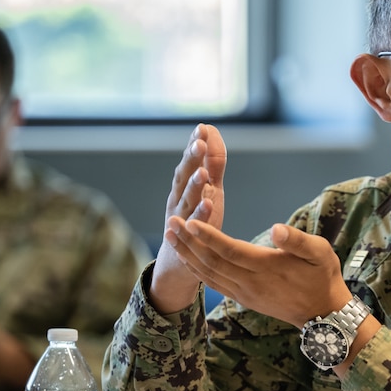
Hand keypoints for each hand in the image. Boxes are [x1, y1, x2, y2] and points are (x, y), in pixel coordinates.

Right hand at [151, 123, 227, 312]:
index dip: (193, 147)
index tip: (201, 129)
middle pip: (183, 178)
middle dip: (191, 160)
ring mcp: (181, 220)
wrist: (179, 262)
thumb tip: (211, 130)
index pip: (188, 163)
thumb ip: (212, 163)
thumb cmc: (196, 220)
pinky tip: (208, 205)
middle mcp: (178, 201)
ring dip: (193, 186)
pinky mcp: (188, 240)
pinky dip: (199, 215)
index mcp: (184, 187)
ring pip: (187, 201)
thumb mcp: (208, 189)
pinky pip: (194, 226)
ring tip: (202, 173)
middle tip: (199, 143)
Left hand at [167, 221, 350, 328]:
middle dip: (189, 241)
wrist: (323, 314)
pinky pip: (214, 284)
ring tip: (170, 236)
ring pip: (209, 274)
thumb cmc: (323, 277)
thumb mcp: (321, 253)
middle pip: (212, 261)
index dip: (208, 236)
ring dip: (187, 254)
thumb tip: (275, 229)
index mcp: (267, 267)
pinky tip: (187, 258)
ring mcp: (245, 292)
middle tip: (170, 222)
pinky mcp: (243, 298)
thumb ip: (298, 240)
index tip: (190, 221)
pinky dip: (197, 270)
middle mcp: (251, 282)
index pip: (230, 250)